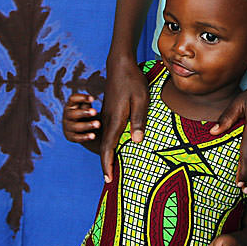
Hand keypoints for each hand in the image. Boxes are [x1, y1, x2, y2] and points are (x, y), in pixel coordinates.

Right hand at [63, 93, 99, 142]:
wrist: (85, 130)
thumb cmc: (87, 115)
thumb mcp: (86, 108)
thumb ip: (87, 104)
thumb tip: (91, 98)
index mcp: (70, 105)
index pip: (72, 99)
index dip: (81, 98)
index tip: (92, 98)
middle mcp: (67, 116)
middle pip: (73, 114)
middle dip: (84, 113)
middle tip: (95, 111)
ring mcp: (67, 127)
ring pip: (76, 126)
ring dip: (87, 125)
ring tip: (98, 124)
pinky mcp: (70, 137)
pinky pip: (77, 138)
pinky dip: (85, 137)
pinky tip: (93, 136)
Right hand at [99, 58, 148, 181]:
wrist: (120, 65)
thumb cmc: (133, 81)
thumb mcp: (141, 99)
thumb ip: (139, 120)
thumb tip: (137, 142)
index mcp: (115, 119)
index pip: (108, 146)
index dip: (107, 164)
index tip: (108, 179)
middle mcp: (108, 119)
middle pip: (105, 146)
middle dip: (106, 163)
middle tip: (110, 180)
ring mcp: (107, 114)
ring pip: (105, 138)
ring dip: (107, 153)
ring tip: (112, 167)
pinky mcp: (109, 110)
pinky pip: (107, 131)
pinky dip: (109, 142)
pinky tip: (114, 146)